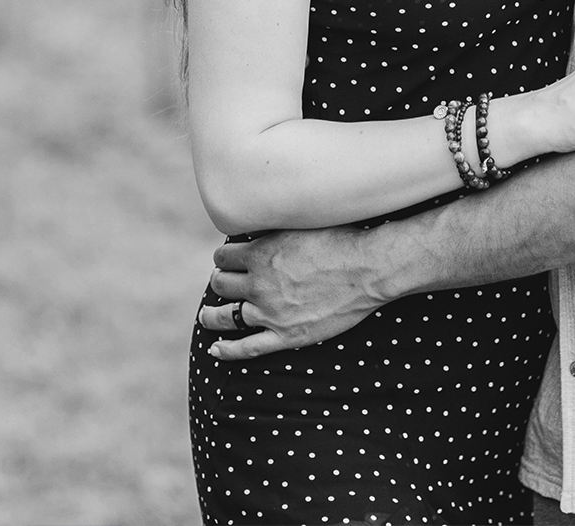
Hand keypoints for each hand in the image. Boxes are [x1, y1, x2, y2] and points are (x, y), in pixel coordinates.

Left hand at [196, 228, 386, 361]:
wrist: (367, 269)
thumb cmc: (339, 240)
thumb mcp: (300, 224)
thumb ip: (274, 229)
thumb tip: (257, 226)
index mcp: (260, 254)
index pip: (224, 257)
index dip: (224, 258)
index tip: (228, 260)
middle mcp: (259, 284)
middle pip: (221, 285)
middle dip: (220, 282)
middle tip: (224, 283)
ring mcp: (270, 313)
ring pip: (226, 316)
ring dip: (212, 315)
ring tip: (207, 315)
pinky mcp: (286, 335)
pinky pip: (248, 348)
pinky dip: (228, 350)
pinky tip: (215, 350)